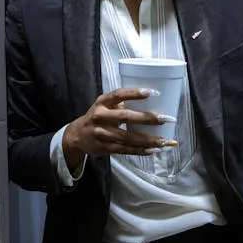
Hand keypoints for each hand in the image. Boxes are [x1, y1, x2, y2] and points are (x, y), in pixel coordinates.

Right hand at [61, 87, 175, 171]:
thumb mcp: (104, 105)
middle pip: (126, 117)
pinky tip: (153, 150)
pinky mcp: (104, 148)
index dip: (135, 93)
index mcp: (102, 102)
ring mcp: (102, 133)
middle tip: (166, 119)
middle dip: (148, 118)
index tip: (153, 92)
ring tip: (165, 141)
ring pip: (128, 137)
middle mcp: (100, 116)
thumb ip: (122, 103)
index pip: (118, 94)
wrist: (76, 136)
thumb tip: (153, 102)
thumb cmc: (98, 116)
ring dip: (148, 139)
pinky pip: (125, 150)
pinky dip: (140, 150)